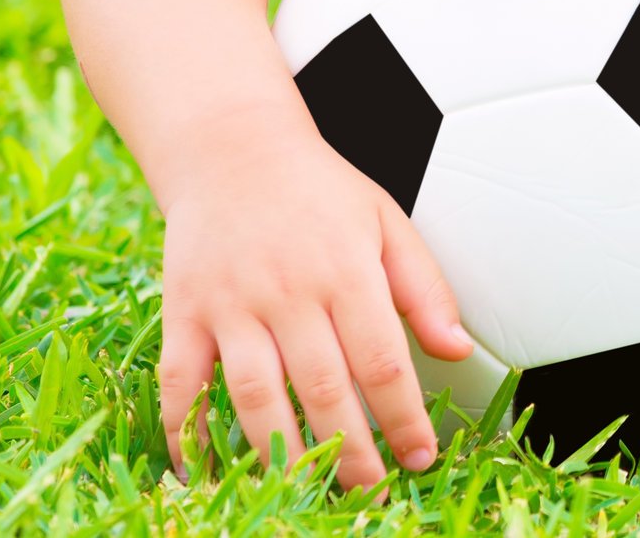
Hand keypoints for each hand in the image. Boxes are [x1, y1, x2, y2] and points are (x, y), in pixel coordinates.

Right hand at [156, 120, 474, 495]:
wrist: (232, 148)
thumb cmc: (318, 189)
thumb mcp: (387, 221)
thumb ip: (424, 287)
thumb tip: (457, 347)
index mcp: (347, 268)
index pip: (382, 359)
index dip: (403, 416)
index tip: (420, 455)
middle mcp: (288, 290)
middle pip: (322, 388)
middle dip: (351, 451)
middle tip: (371, 490)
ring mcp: (231, 304)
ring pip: (254, 397)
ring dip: (281, 454)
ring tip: (306, 491)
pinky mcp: (183, 314)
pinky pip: (181, 386)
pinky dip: (190, 434)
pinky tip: (205, 471)